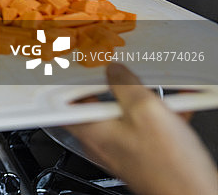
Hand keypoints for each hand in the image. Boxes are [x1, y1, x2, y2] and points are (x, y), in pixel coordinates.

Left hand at [65, 63, 217, 194]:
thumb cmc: (170, 167)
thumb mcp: (146, 110)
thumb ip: (124, 84)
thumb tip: (113, 70)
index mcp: (91, 131)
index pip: (64, 104)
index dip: (67, 84)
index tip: (75, 70)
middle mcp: (100, 143)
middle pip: (95, 106)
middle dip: (110, 87)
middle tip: (120, 74)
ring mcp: (120, 151)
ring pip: (122, 116)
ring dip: (139, 100)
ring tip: (156, 90)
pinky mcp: (139, 156)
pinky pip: (141, 128)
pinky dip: (155, 115)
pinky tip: (174, 106)